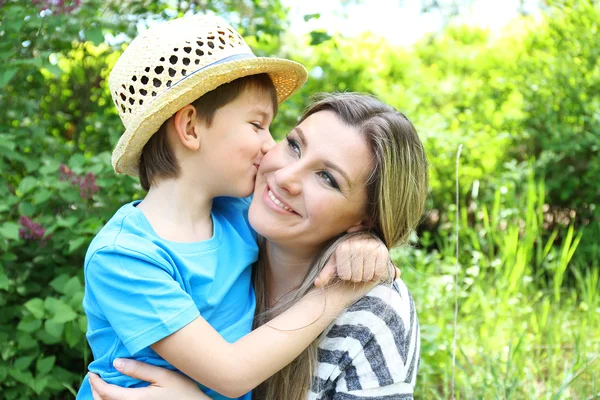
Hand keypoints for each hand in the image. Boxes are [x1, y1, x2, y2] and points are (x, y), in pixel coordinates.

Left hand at [89, 359, 207, 399]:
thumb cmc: (183, 391)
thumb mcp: (164, 376)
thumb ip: (139, 369)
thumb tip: (116, 362)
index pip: (105, 392)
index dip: (95, 381)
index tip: (92, 371)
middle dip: (95, 390)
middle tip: (94, 377)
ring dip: (101, 398)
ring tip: (101, 386)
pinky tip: (115, 395)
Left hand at [315, 234, 399, 286]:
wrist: (363, 242)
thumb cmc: (346, 256)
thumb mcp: (335, 262)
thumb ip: (326, 273)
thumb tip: (317, 283)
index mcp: (343, 247)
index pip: (345, 275)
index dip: (346, 276)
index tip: (347, 270)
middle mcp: (357, 245)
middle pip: (356, 276)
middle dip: (356, 277)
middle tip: (357, 271)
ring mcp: (371, 247)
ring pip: (367, 275)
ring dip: (366, 276)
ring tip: (364, 269)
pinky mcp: (382, 251)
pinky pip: (378, 272)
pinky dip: (375, 275)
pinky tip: (372, 269)